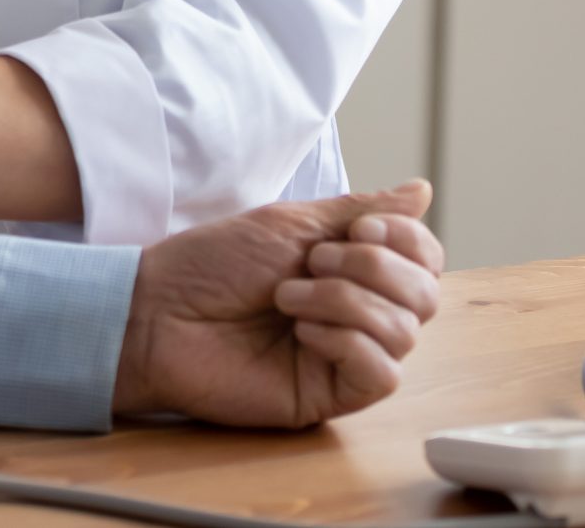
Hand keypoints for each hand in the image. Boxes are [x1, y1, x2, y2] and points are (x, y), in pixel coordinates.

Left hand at [112, 180, 442, 427]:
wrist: (159, 313)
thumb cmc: (211, 265)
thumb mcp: (289, 224)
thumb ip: (359, 211)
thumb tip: (423, 190)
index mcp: (351, 267)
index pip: (424, 257)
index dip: (406, 239)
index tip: (357, 228)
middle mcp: (358, 311)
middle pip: (425, 294)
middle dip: (374, 267)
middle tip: (311, 262)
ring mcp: (347, 354)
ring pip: (406, 331)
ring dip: (345, 301)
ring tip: (287, 297)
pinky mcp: (331, 394)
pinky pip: (383, 374)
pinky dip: (348, 342)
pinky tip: (303, 333)